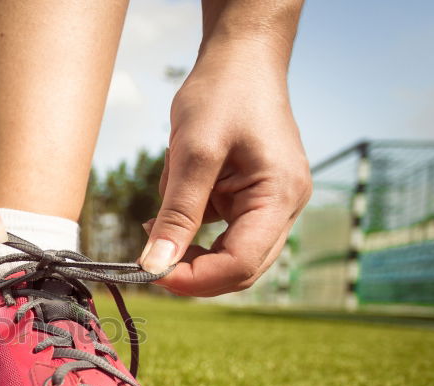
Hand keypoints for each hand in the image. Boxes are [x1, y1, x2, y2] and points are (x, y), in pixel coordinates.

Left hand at [138, 42, 311, 295]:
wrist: (240, 58)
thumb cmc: (223, 93)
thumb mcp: (193, 152)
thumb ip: (177, 213)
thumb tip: (155, 265)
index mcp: (281, 195)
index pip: (242, 263)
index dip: (197, 279)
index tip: (153, 274)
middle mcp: (286, 207)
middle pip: (240, 268)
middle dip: (193, 270)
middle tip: (148, 260)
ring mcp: (272, 204)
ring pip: (229, 253)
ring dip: (190, 245)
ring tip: (161, 217)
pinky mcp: (253, 200)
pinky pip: (222, 231)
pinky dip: (192, 226)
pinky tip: (173, 202)